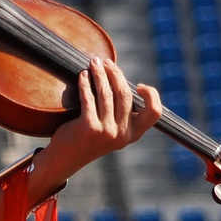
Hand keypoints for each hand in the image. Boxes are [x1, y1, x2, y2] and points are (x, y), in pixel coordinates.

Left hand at [40, 60, 161, 187]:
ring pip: (106, 93)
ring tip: (93, 63)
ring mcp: (106, 131)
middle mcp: (122, 134)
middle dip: (115, 73)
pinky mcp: (89, 127)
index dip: (151, 94)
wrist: (66, 158)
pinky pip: (89, 98)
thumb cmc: (90, 137)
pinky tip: (83, 75)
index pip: (154, 112)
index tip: (137, 85)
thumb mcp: (112, 129)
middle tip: (106, 62)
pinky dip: (86, 83)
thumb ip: (121, 112)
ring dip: (99, 73)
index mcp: (133, 134)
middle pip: (125, 94)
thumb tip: (119, 78)